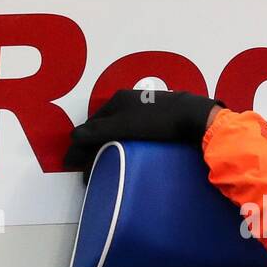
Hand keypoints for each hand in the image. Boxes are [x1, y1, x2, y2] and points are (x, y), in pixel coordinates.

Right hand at [64, 88, 222, 174]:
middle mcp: (129, 100)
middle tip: (88, 167)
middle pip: (104, 126)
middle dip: (93, 145)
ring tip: (105, 163)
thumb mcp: (123, 126)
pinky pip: (133, 131)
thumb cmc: (157, 121)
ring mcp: (144, 107)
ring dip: (109, 144)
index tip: (75, 163)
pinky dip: (124, 142)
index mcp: (117, 100)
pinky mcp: (159, 117)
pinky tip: (129, 152)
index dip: (81, 144)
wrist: (194, 116)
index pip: (91, 124)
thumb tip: (73, 138)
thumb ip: (97, 132)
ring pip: (119, 128)